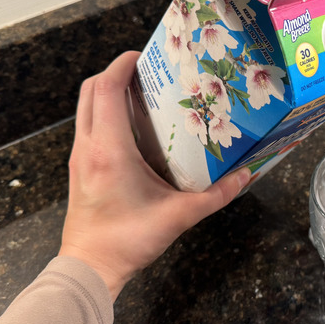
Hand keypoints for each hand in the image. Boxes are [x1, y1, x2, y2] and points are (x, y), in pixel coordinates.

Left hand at [59, 51, 250, 300]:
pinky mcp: (78, 168)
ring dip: (108, 92)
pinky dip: (104, 112)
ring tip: (142, 93)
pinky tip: (131, 126)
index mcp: (109, 148)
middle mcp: (88, 145)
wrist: (90, 267)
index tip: (144, 56)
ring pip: (85, 107)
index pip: (108, 88)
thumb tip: (245, 176)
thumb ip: (216, 195)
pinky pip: (86, 125)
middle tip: (146, 72)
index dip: (123, 64)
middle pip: (90, 89)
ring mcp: (79, 156)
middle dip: (115, 72)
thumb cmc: (128, 240)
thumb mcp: (179, 216)